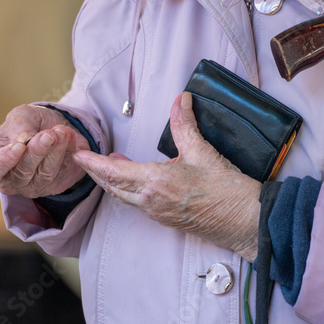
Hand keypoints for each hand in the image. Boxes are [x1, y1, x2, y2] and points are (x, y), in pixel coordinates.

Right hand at [0, 104, 89, 197]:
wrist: (55, 128)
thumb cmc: (30, 123)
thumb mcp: (21, 115)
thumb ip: (20, 125)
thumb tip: (22, 140)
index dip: (4, 160)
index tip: (20, 146)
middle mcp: (10, 180)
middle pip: (22, 173)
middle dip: (37, 151)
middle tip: (49, 134)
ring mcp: (33, 187)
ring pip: (45, 174)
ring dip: (55, 151)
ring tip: (62, 131)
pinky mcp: (55, 186)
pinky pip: (63, 173)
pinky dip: (67, 153)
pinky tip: (69, 136)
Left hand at [73, 93, 260, 260]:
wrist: (245, 222)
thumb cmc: (227, 190)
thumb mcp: (203, 152)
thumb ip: (185, 125)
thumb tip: (180, 101)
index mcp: (156, 183)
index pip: (113, 173)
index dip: (93, 163)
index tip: (79, 155)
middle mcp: (151, 202)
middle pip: (113, 187)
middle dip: (97, 173)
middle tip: (85, 160)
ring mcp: (158, 213)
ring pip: (124, 197)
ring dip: (112, 182)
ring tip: (107, 166)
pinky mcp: (167, 219)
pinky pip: (138, 204)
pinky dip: (127, 191)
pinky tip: (134, 181)